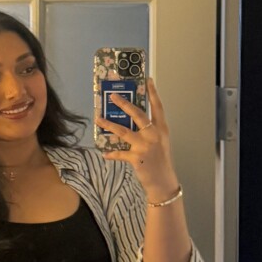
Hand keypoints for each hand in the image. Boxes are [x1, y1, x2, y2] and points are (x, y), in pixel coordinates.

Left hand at [92, 77, 179, 196]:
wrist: (163, 181)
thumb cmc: (160, 160)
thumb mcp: (160, 141)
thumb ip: (149, 130)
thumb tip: (130, 119)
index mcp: (161, 128)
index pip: (157, 107)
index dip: (153, 93)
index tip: (148, 79)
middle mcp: (153, 134)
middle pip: (137, 114)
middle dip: (123, 104)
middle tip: (113, 96)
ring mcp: (145, 146)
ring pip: (123, 131)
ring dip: (109, 125)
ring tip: (98, 119)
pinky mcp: (136, 158)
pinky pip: (119, 153)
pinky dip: (111, 154)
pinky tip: (104, 154)